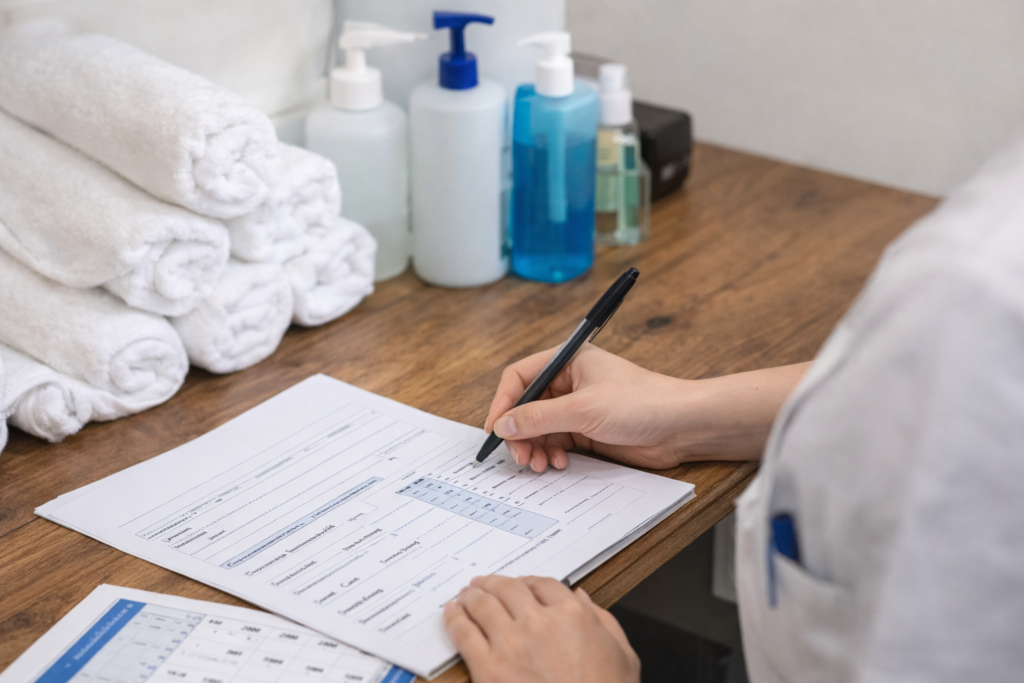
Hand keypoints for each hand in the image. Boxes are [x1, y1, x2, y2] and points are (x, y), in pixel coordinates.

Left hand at [444, 575, 639, 682]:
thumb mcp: (623, 656)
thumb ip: (603, 620)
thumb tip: (583, 598)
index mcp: (573, 615)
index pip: (543, 584)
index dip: (528, 582)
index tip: (520, 585)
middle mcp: (539, 622)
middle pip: (508, 588)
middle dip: (494, 583)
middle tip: (484, 584)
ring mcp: (511, 643)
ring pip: (483, 603)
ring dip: (472, 594)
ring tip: (466, 594)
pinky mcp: (489, 668)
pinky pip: (464, 632)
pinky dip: (454, 618)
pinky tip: (452, 613)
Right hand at [484, 344, 808, 471]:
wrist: (682, 426)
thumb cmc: (642, 402)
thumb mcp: (583, 409)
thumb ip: (539, 417)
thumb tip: (504, 425)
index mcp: (568, 360)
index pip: (520, 376)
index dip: (504, 402)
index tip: (497, 429)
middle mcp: (570, 382)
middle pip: (527, 406)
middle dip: (520, 432)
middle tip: (520, 457)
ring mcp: (579, 407)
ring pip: (540, 428)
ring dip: (535, 447)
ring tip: (539, 465)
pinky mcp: (589, 430)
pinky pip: (557, 442)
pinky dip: (552, 454)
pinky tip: (558, 465)